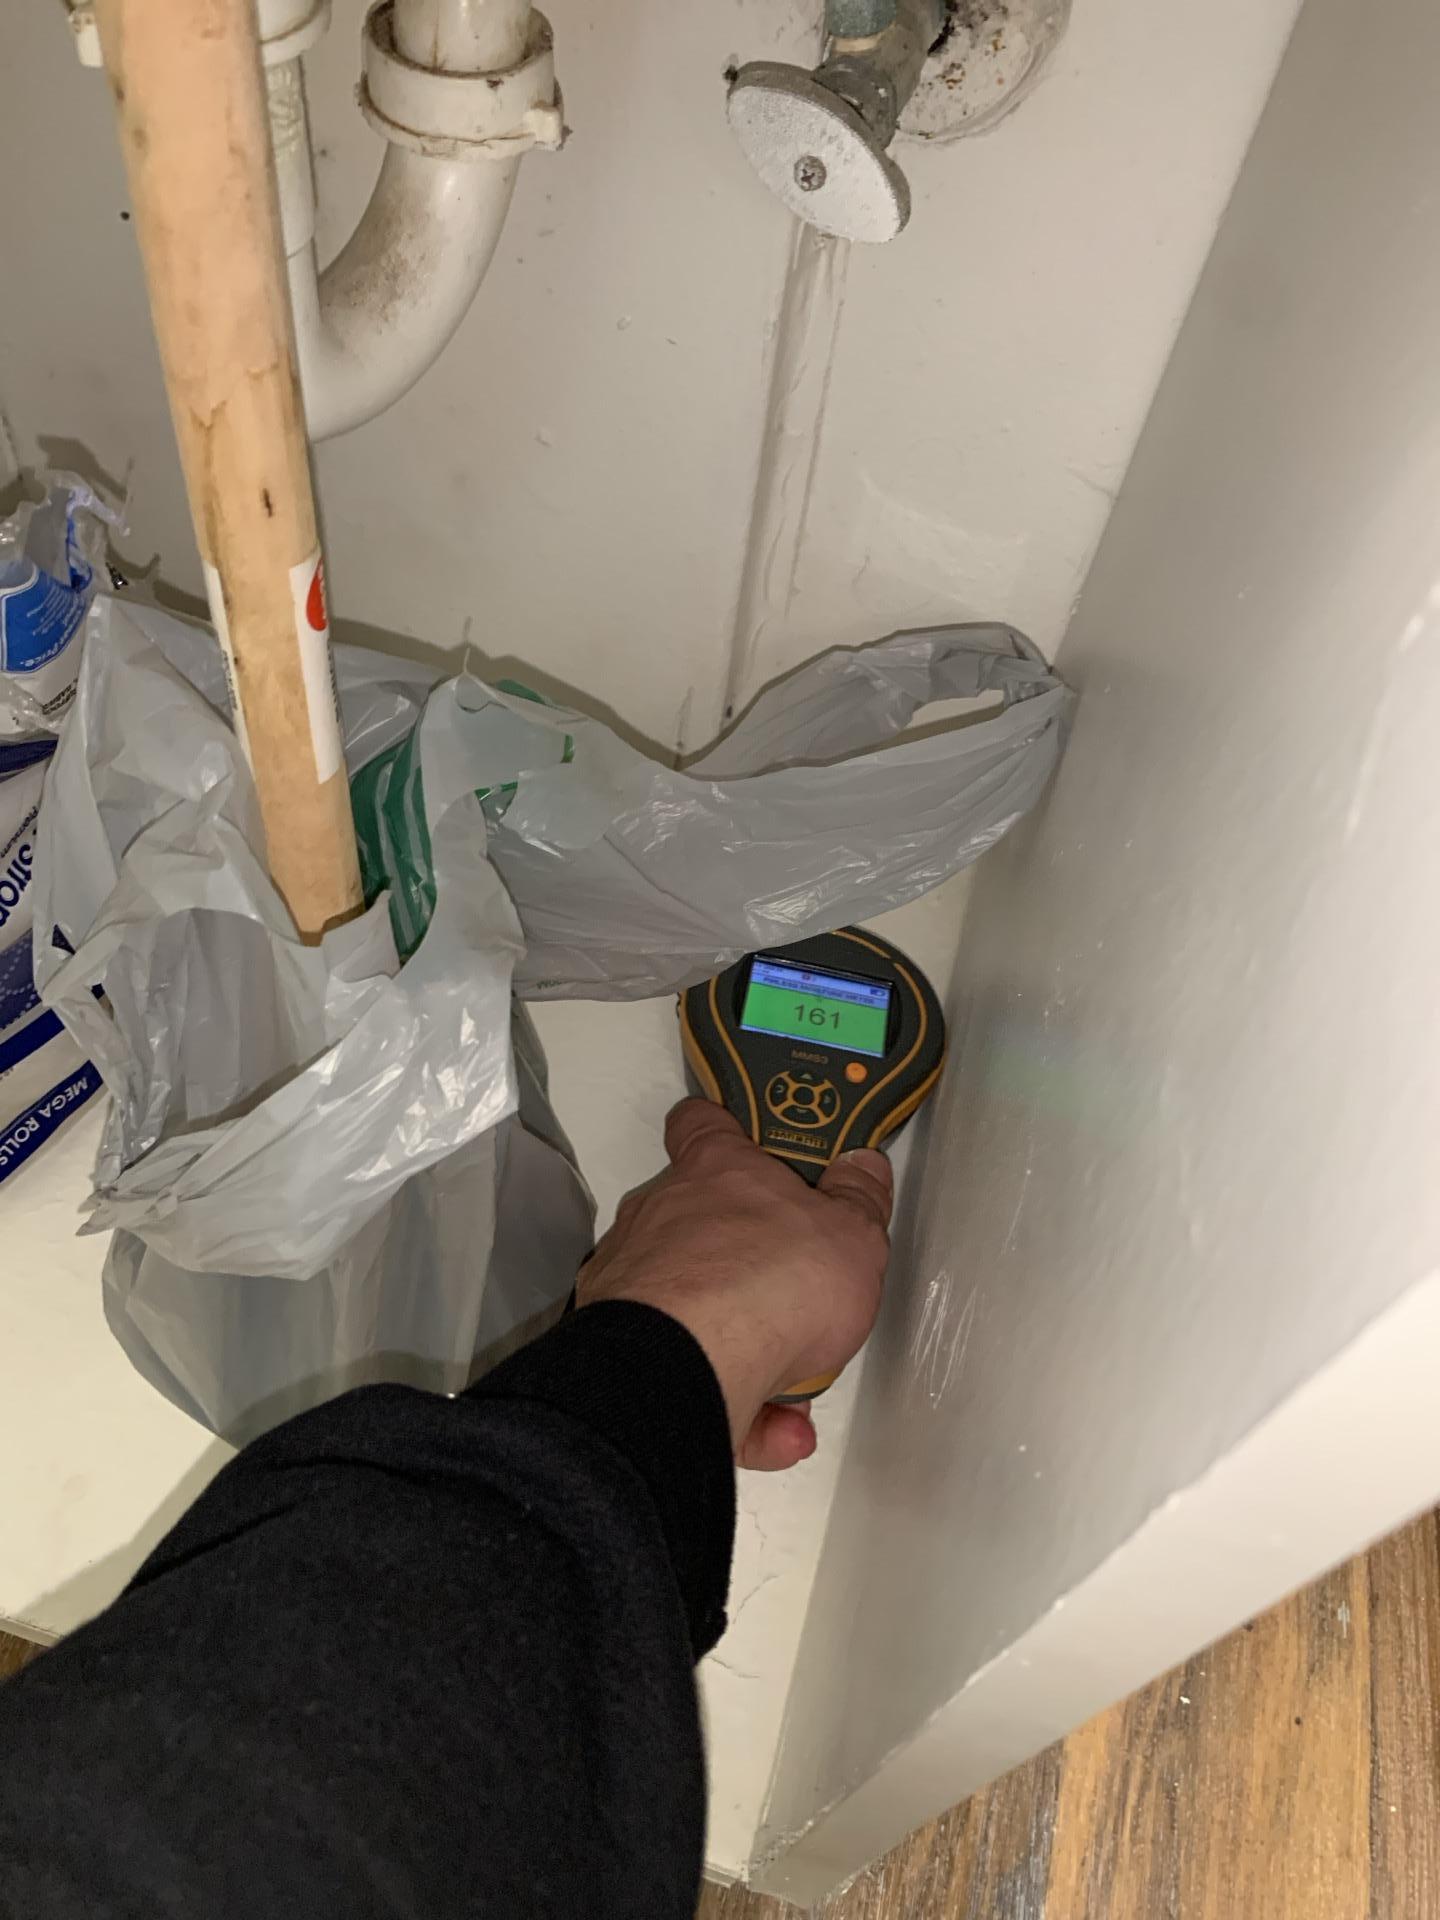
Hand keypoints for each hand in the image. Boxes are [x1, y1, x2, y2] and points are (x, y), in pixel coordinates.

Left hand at [576, 1099, 892, 1470]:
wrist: (689, 1366)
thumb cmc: (769, 1282)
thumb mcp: (853, 1236)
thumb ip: (860, 1201)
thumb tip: (863, 1168)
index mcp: (715, 1171)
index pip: (703, 1123)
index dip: (723, 1127)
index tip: (741, 1138)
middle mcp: (661, 1217)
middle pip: (698, 1223)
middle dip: (746, 1264)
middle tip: (795, 1298)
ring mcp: (633, 1283)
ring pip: (691, 1309)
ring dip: (745, 1348)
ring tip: (795, 1393)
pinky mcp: (621, 1351)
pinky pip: (682, 1372)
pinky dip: (730, 1403)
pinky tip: (776, 1433)